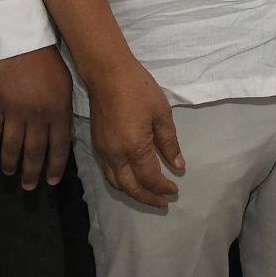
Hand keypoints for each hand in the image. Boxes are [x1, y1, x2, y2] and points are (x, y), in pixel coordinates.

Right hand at [0, 45, 75, 190]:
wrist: (21, 37)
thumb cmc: (48, 59)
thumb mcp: (66, 84)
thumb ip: (63, 111)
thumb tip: (62, 136)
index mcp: (58, 110)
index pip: (59, 147)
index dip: (55, 166)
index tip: (51, 181)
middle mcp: (37, 115)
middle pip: (34, 152)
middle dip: (32, 173)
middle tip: (29, 187)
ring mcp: (13, 110)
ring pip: (11, 146)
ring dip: (10, 164)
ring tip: (9, 174)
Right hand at [83, 60, 184, 209]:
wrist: (107, 72)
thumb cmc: (138, 89)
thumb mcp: (161, 113)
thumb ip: (169, 143)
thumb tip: (178, 166)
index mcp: (134, 147)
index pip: (150, 178)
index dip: (163, 188)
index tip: (175, 191)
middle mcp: (115, 155)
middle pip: (131, 187)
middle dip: (148, 198)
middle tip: (163, 204)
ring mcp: (103, 151)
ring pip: (116, 183)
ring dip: (133, 193)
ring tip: (148, 196)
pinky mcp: (96, 144)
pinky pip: (108, 172)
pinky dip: (120, 182)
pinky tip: (131, 179)